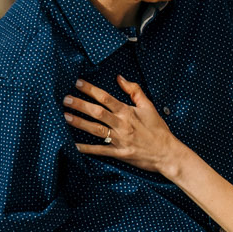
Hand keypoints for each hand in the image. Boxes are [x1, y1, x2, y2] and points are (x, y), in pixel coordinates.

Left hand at [64, 77, 188, 178]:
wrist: (167, 153)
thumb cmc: (158, 129)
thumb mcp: (149, 106)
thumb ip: (134, 91)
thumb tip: (120, 78)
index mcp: (128, 112)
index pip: (106, 98)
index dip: (91, 90)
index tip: (78, 83)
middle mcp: (122, 125)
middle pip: (97, 112)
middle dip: (80, 105)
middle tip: (65, 99)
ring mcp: (120, 139)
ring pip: (96, 129)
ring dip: (80, 123)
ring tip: (65, 116)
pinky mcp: (119, 153)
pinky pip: (100, 150)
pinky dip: (87, 149)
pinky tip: (74, 145)